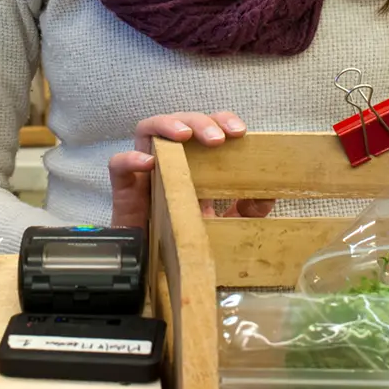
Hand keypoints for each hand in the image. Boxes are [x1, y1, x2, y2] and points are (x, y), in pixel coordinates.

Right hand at [108, 111, 274, 228]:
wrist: (152, 268)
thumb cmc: (186, 236)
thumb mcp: (224, 221)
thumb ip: (247, 209)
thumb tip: (270, 195)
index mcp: (193, 159)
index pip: (207, 127)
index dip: (222, 120)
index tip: (240, 132)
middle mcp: (169, 156)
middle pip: (181, 122)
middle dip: (200, 121)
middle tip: (217, 138)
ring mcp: (145, 169)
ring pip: (148, 129)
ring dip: (168, 124)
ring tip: (185, 135)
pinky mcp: (123, 188)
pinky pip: (118, 163)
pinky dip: (131, 157)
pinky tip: (149, 162)